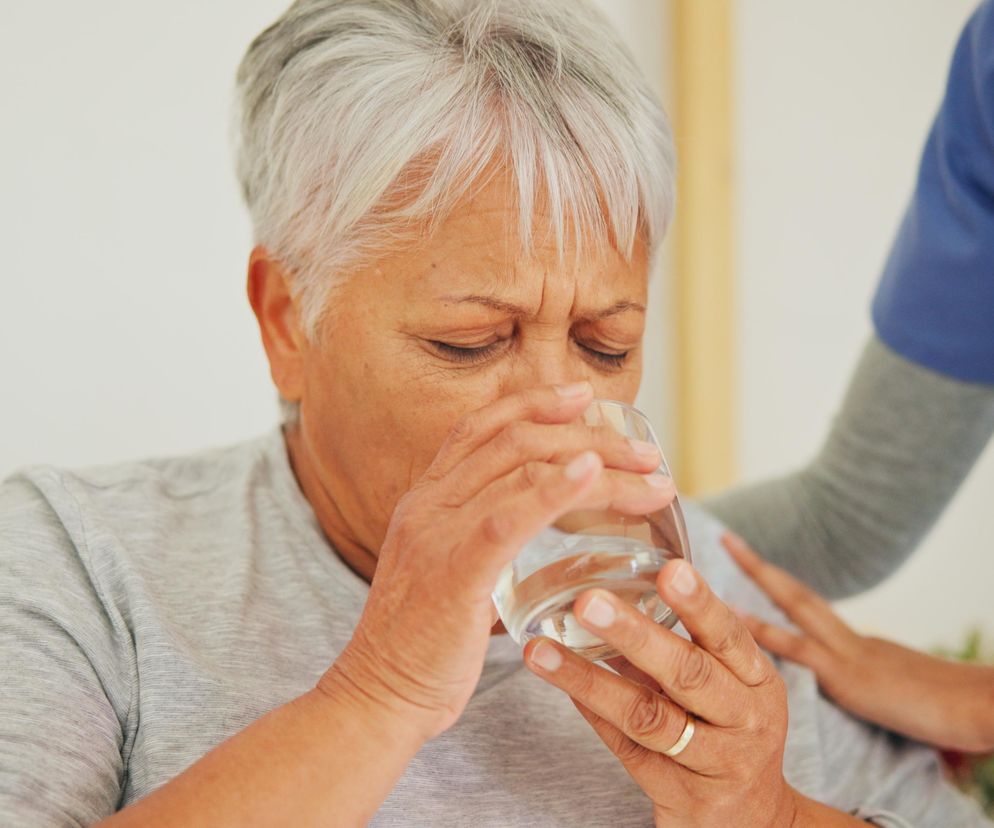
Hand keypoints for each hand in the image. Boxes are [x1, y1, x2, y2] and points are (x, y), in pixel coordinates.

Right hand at [321, 382, 676, 739]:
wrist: (376, 696)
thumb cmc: (423, 645)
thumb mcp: (445, 574)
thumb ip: (482, 545)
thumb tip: (535, 538)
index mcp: (426, 500)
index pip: (481, 427)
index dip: (535, 402)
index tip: (584, 393)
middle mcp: (429, 504)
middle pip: (513, 438)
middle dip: (586, 432)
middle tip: (643, 448)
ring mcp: (437, 533)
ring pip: (522, 468)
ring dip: (597, 462)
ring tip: (648, 472)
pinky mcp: (453, 572)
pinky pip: (508, 517)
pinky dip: (555, 489)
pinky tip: (593, 476)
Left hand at [524, 557, 805, 827]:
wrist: (754, 821)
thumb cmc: (730, 731)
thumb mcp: (729, 685)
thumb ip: (686, 644)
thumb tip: (617, 588)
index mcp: (757, 681)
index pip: (729, 636)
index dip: (699, 604)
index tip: (669, 570)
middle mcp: (744, 721)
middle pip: (688, 673)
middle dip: (635, 634)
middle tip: (587, 602)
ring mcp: (714, 763)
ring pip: (647, 717)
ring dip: (589, 680)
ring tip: (542, 653)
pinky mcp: (680, 796)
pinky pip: (628, 749)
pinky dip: (593, 714)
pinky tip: (562, 688)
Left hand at [724, 533, 993, 753]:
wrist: (983, 706)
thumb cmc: (958, 711)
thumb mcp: (908, 701)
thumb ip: (885, 697)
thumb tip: (888, 710)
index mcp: (862, 646)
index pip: (812, 614)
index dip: (780, 595)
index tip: (754, 574)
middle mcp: (852, 640)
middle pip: (797, 595)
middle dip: (761, 568)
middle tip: (728, 540)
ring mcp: (850, 652)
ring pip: (794, 602)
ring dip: (758, 575)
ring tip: (726, 548)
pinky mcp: (850, 674)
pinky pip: (797, 648)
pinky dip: (762, 633)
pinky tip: (733, 619)